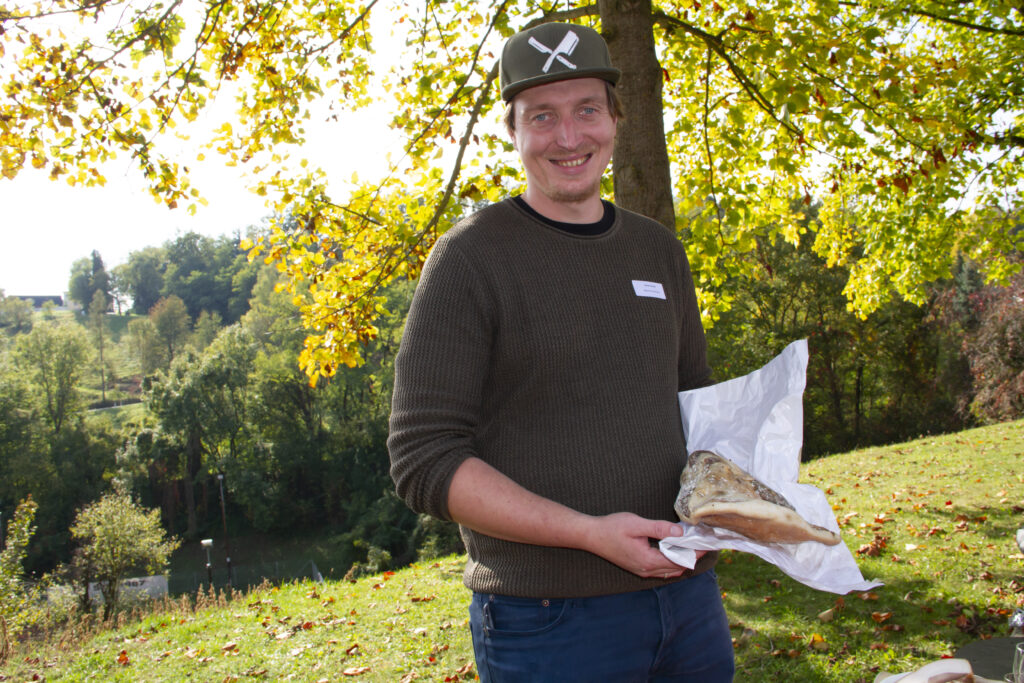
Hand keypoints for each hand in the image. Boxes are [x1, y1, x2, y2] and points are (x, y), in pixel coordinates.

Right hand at [582, 513, 705, 578]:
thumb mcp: (636, 524)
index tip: (707, 544)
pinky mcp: (638, 567)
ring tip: (692, 547)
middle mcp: (646, 570)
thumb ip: (659, 528)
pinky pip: (661, 570)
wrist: (591, 536)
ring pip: (669, 570)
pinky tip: (674, 551)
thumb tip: (680, 532)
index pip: (679, 560)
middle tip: (703, 544)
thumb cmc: (611, 528)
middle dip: (692, 557)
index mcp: (648, 560)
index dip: (694, 553)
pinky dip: (672, 562)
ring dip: (682, 560)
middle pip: (677, 567)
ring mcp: (641, 570)